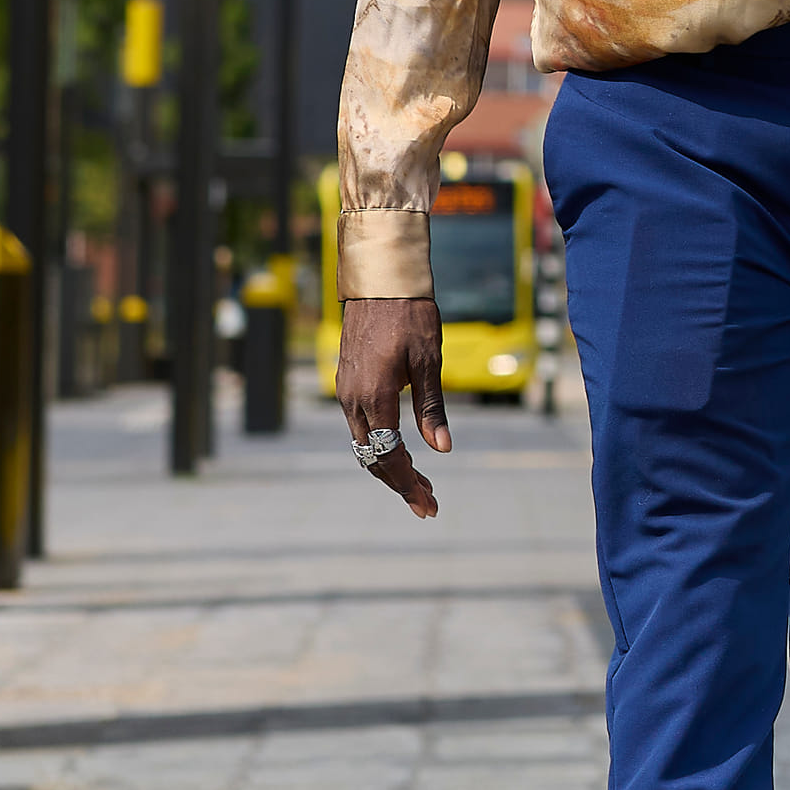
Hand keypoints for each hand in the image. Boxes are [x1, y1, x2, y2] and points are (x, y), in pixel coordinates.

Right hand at [337, 295, 449, 519]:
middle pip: (374, 458)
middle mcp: (353, 401)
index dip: (409, 484)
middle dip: (401, 483)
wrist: (380, 284)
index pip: (390, 456)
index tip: (428, 505)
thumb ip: (432, 408)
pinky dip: (381, 445)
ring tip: (421, 483)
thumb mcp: (429, 361)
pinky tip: (402, 450)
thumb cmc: (411, 317)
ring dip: (391, 466)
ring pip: (366, 444)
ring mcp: (346, 393)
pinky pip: (362, 426)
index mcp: (374, 397)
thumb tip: (443, 449)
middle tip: (429, 503)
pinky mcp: (347, 385)